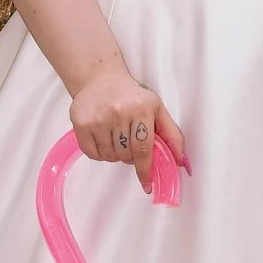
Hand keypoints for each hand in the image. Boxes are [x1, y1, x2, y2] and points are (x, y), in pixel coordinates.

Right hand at [68, 60, 187, 191]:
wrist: (100, 78)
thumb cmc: (132, 96)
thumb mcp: (157, 109)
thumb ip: (172, 135)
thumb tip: (181, 161)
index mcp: (141, 108)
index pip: (143, 148)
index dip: (145, 169)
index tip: (146, 183)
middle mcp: (119, 112)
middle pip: (126, 155)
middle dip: (130, 156)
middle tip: (129, 142)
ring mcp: (98, 118)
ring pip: (110, 156)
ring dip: (115, 154)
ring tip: (116, 136)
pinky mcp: (81, 123)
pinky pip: (93, 154)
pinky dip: (100, 153)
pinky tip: (103, 138)